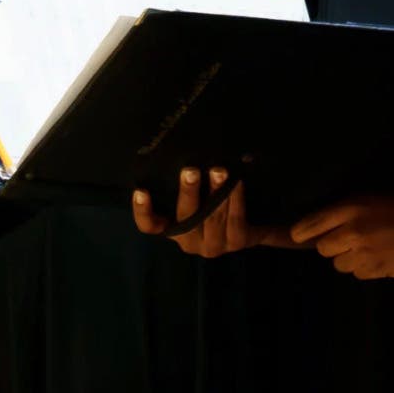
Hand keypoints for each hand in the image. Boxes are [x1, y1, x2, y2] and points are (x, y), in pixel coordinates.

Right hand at [132, 166, 292, 256]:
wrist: (253, 223)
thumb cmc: (214, 202)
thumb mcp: (195, 195)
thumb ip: (183, 182)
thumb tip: (174, 147)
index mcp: (173, 228)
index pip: (149, 225)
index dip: (143, 211)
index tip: (140, 191)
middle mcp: (189, 241)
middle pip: (185, 217)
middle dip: (188, 192)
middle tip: (190, 171)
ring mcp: (213, 245)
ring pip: (212, 217)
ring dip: (216, 192)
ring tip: (218, 170)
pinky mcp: (236, 242)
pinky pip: (235, 218)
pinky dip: (236, 198)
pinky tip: (238, 181)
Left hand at [289, 182, 393, 278]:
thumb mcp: (392, 185)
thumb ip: (366, 193)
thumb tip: (345, 198)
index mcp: (355, 204)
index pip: (311, 224)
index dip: (301, 231)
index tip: (296, 235)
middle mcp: (356, 231)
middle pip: (323, 249)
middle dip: (331, 245)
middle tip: (347, 238)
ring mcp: (369, 254)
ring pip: (341, 265)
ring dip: (350, 259)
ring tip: (370, 247)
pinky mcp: (384, 271)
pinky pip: (362, 275)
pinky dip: (368, 269)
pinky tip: (385, 256)